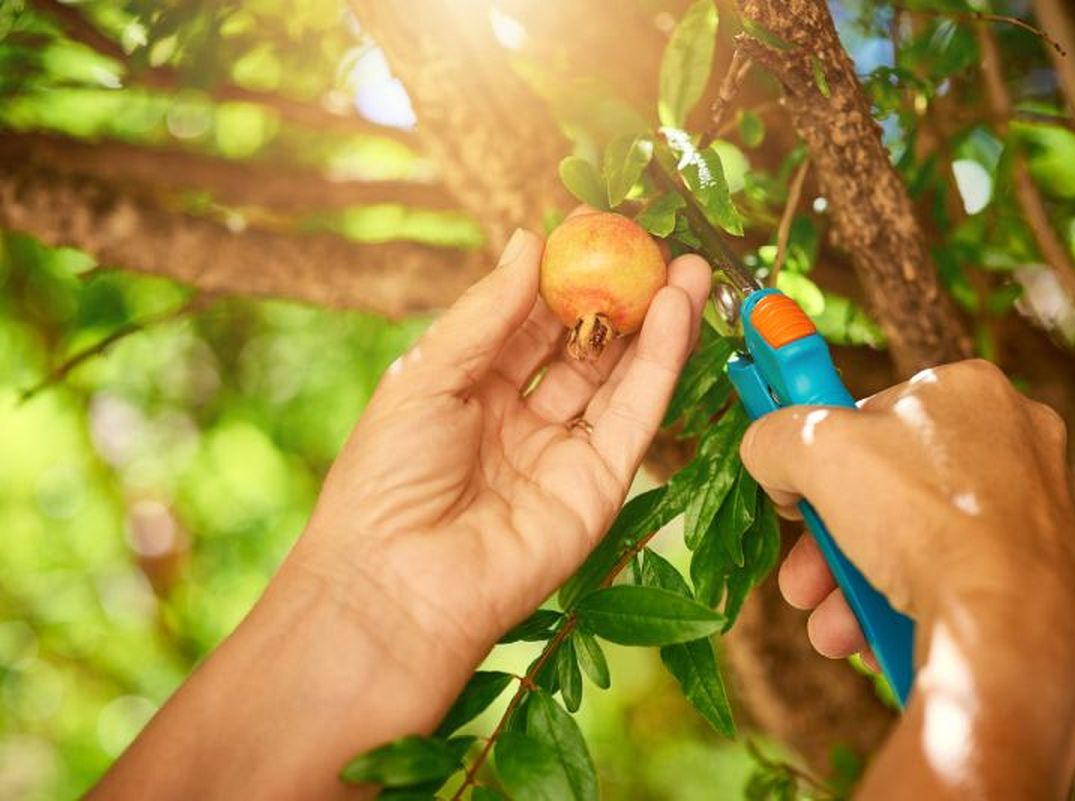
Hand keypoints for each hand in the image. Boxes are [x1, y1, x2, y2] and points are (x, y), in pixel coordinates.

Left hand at [93, 228, 709, 800]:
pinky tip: (677, 312)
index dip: (560, 274)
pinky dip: (660, 363)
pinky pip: (635, 414)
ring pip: (618, 376)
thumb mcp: (427, 376)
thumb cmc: (386, 479)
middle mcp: (519, 420)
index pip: (527, 321)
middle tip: (652, 240)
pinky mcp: (599, 486)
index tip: (594, 226)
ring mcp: (562, 454)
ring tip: (688, 266)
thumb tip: (528, 241)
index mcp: (468, 391)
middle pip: (580, 346)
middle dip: (616, 294)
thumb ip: (488, 313)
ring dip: (654, 322)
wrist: (395, 589)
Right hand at [739, 359, 1074, 798]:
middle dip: (834, 543)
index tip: (793, 500)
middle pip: (895, 490)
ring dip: (862, 587)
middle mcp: (1021, 441)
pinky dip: (919, 610)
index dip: (823, 459)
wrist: (1006, 626)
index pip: (875, 415)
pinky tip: (884, 642)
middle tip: (801, 585)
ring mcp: (1047, 513)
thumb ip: (776, 436)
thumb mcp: (811, 449)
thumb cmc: (917, 515)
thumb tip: (767, 453)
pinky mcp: (1061, 580)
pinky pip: (967, 586)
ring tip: (834, 631)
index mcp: (970, 389)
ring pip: (927, 545)